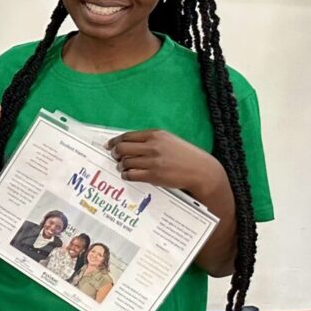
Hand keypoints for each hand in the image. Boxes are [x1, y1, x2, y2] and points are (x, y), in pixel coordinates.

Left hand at [107, 129, 224, 194]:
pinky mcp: (153, 175)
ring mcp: (152, 161)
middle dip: (115, 153)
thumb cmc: (185, 155)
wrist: (201, 170)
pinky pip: (131, 175)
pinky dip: (126, 175)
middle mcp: (152, 146)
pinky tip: (128, 175)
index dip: (115, 142)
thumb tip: (129, 143)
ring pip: (125, 162)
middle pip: (122, 148)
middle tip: (115, 157)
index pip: (127, 136)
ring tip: (123, 168)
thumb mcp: (169, 140)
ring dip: (121, 166)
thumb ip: (150, 140)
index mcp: (156, 134)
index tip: (109, 146)